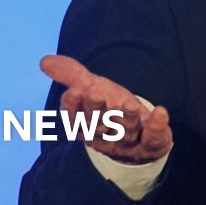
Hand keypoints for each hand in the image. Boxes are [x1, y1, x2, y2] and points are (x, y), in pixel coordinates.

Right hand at [39, 54, 173, 164]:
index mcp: (86, 125)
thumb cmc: (109, 107)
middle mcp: (104, 136)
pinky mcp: (151, 144)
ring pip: (124, 132)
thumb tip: (45, 61)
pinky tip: (160, 113)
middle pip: (97, 125)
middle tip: (95, 92)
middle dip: (96, 110)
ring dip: (126, 119)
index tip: (74, 91)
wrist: (138, 133)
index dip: (74, 106)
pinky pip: (153, 139)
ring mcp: (128, 142)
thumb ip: (72, 75)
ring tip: (128, 104)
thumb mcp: (92, 88)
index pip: (75, 118)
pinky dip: (157, 127)